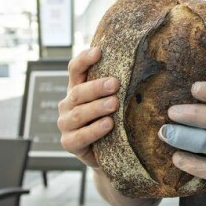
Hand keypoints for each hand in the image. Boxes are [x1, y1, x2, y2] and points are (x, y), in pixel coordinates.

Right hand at [58, 47, 118, 168]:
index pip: (75, 69)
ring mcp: (65, 124)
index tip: (98, 52)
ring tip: (114, 104)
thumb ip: (115, 86)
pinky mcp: (69, 143)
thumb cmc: (111, 120)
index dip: (84, 60)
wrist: (107, 153)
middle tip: (115, 84)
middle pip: (78, 92)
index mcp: (76, 88)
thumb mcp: (111, 100)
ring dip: (96, 108)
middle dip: (96, 87)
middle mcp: (68, 104)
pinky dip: (94, 130)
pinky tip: (108, 124)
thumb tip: (139, 62)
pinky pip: (80, 136)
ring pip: (79, 113)